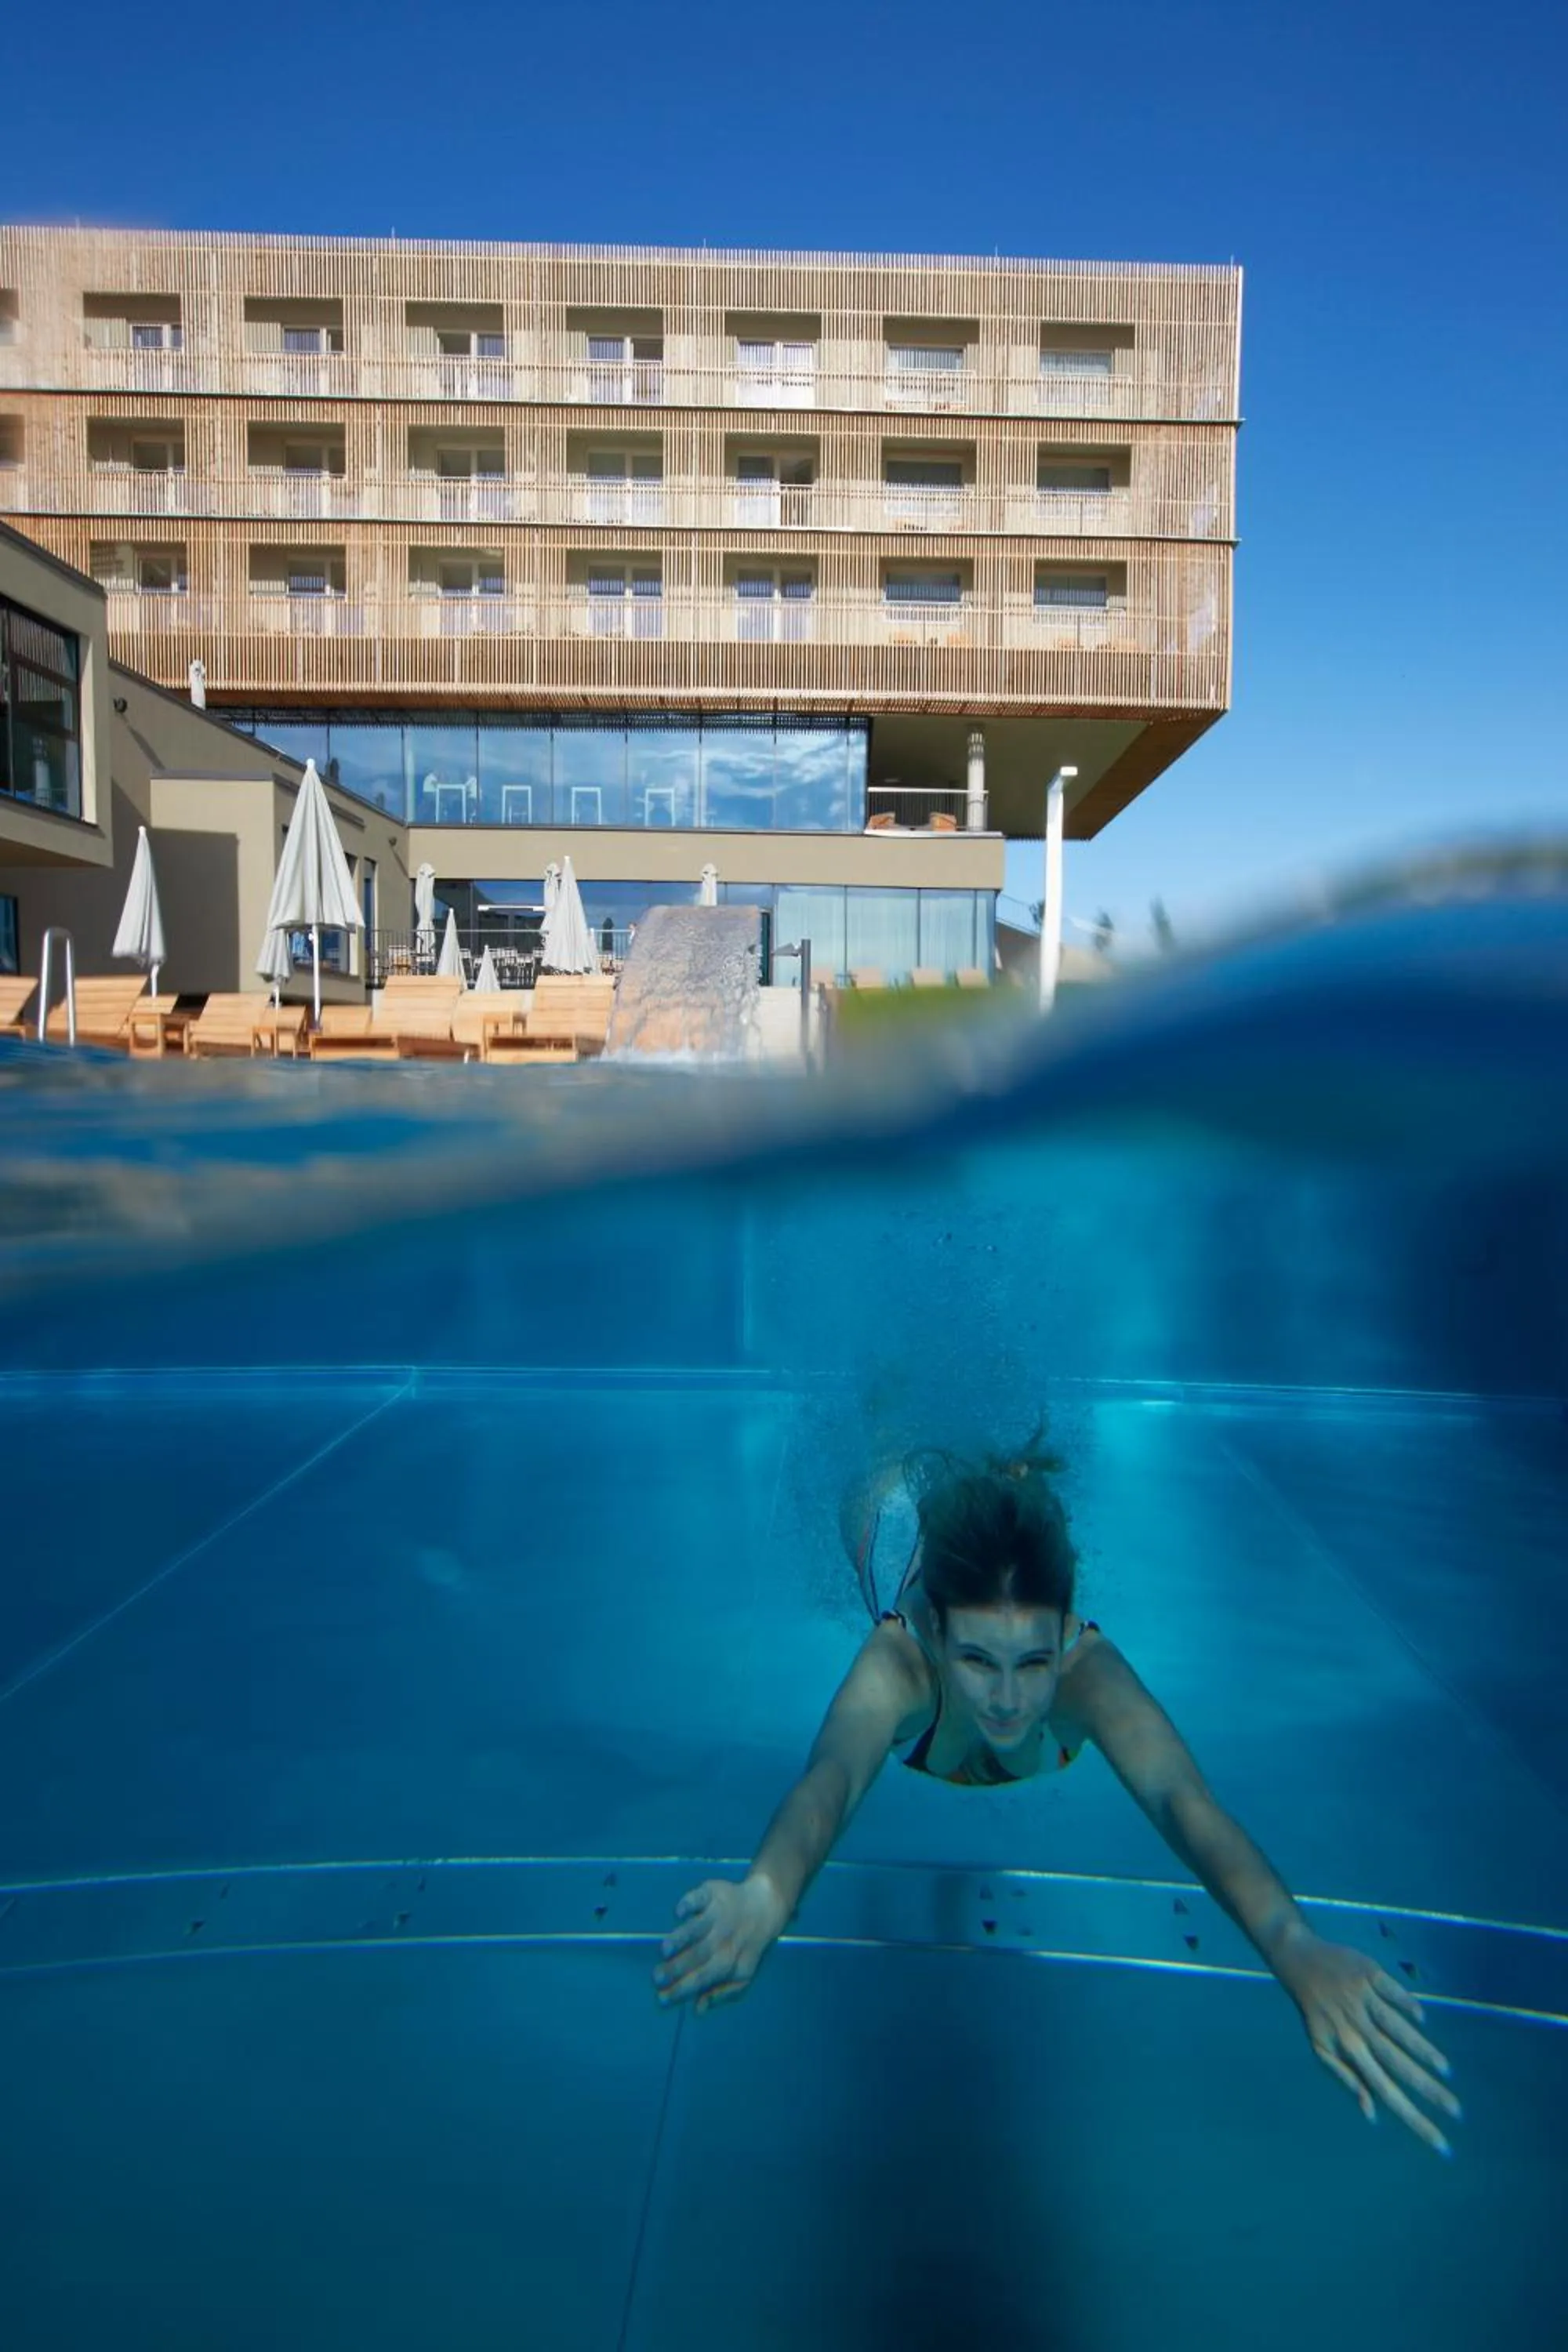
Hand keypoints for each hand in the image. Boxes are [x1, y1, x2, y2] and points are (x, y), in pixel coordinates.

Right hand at [652, 1875, 786, 2015]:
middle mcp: (722, 1938)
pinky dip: (690, 1903)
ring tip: (665, 1950)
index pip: (702, 1978)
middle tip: (656, 1978)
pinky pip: (700, 1897)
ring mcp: (717, 1914)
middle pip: (697, 1955)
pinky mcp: (712, 1893)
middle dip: (676, 1968)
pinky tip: (679, 1912)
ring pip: (697, 1927)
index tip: (661, 1999)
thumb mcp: (741, 1975)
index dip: (682, 1989)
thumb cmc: (745, 1947)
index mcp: (728, 1961)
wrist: (763, 1908)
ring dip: (682, 1938)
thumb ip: (720, 1993)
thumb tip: (697, 2010)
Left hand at [1276, 1929, 1460, 2156]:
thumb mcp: (1321, 2049)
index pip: (1386, 2091)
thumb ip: (1347, 2079)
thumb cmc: (1316, 2012)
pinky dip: (1406, 2002)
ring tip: (1445, 2070)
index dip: (1412, 2116)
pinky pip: (1392, 1990)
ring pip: (1398, 2028)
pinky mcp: (1368, 1973)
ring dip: (1422, 2049)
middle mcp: (1357, 2028)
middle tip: (1457, 2111)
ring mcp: (1363, 1999)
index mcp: (1348, 2050)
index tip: (1440, 2142)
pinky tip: (1421, 2017)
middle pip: (1397, 2064)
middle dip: (1428, 2090)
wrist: (1298, 1961)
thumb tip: (1372, 2114)